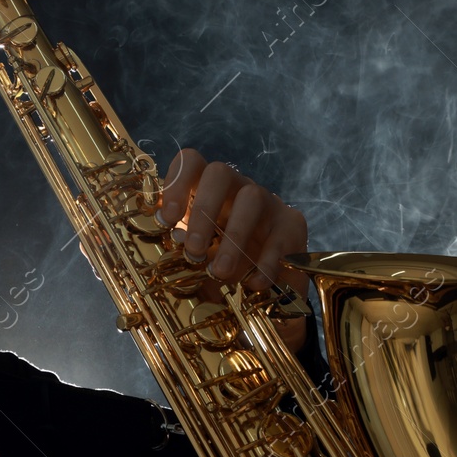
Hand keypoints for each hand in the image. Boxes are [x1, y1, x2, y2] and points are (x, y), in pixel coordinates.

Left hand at [155, 149, 310, 351]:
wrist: (265, 293)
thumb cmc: (220, 269)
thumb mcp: (197, 261)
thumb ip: (180, 252)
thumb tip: (164, 247)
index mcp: (206, 192)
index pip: (191, 163)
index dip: (176, 183)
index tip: (166, 220)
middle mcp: (236, 188)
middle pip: (220, 173)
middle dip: (203, 210)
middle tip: (194, 251)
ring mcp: (267, 203)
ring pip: (252, 198)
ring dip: (233, 236)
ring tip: (221, 272)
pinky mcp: (292, 224)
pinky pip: (280, 234)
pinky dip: (265, 262)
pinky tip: (253, 284)